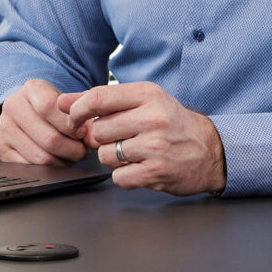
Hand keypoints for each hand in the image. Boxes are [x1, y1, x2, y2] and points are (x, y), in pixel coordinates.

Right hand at [0, 77, 90, 165]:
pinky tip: (56, 162)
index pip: (49, 107)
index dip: (70, 125)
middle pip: (48, 138)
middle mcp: (13, 106)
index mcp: (31, 89)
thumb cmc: (52, 110)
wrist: (25, 115)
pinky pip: (30, 168)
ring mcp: (4, 129)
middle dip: (72, 150)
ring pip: (41, 157)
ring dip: (62, 162)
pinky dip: (48, 170)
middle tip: (82, 151)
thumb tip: (92, 135)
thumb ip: (82, 114)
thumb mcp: (66, 103)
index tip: (81, 133)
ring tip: (71, 157)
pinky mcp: (0, 150)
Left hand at [67, 82, 225, 196]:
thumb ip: (102, 101)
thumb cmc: (172, 124)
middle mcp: (152, 118)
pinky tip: (139, 168)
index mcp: (148, 94)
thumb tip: (62, 102)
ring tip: (133, 153)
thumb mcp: (143, 102)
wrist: (210, 151)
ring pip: (105, 155)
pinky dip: (123, 176)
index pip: (97, 99)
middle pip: (98, 131)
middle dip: (100, 139)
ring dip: (112, 158)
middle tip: (119, 139)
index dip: (77, 111)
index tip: (74, 120)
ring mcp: (155, 146)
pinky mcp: (157, 171)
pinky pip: (118, 177)